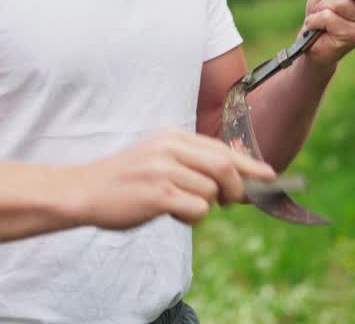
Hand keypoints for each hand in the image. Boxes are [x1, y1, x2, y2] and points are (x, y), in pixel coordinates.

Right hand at [67, 130, 275, 228]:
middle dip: (237, 189)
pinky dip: (192, 217)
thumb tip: (238, 179)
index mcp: (173, 137)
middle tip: (231, 202)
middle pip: (225, 167)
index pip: (222, 149)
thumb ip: (193, 163)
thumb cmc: (127, 180)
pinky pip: (197, 209)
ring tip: (178, 207)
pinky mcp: (158, 194)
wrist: (85, 191)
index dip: (250, 165)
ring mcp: (164, 170)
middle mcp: (170, 149)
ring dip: (204, 207)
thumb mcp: (159, 159)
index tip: (269, 176)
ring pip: (211, 193)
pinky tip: (171, 214)